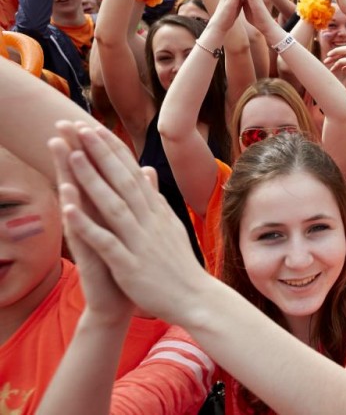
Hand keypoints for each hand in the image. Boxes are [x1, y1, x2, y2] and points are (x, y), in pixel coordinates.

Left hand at [50, 123, 211, 324]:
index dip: (113, 151)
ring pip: (113, 205)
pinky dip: (88, 225)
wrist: (196, 298)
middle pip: (122, 182)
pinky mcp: (130, 265)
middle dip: (100, 154)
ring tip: (72, 156)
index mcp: (157, 212)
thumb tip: (147, 170)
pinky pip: (106, 242)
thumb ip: (155, 198)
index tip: (95, 129)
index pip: (133, 174)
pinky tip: (70, 210)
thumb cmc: (179, 265)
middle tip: (80, 128)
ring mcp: (140, 242)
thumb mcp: (169, 225)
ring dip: (92, 180)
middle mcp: (149, 221)